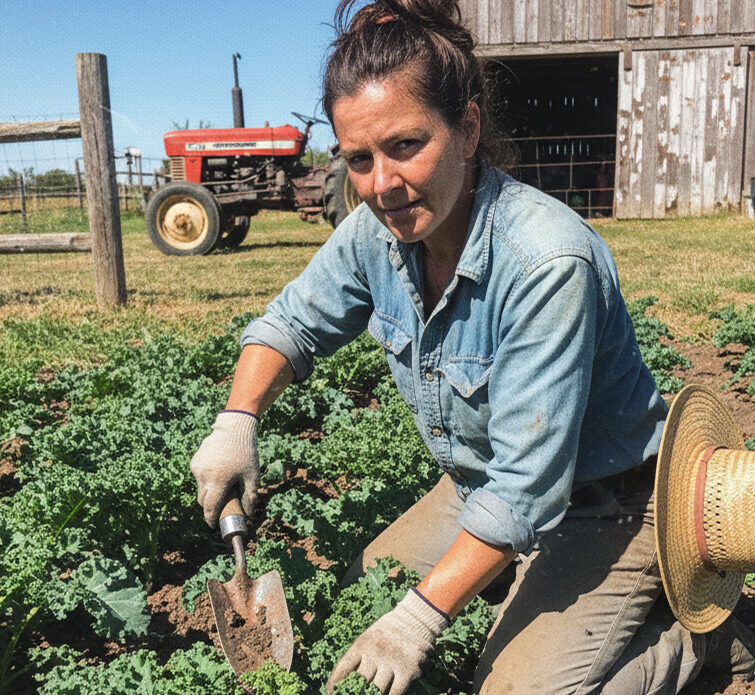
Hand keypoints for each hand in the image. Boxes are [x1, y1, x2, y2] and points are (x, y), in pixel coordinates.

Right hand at [190, 410, 258, 526]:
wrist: (234, 427)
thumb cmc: (245, 452)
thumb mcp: (252, 476)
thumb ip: (250, 497)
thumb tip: (248, 516)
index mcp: (218, 482)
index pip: (209, 508)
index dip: (211, 519)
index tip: (214, 525)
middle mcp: (204, 476)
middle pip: (203, 500)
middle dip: (210, 506)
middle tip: (222, 505)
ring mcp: (197, 468)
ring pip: (200, 488)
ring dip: (209, 491)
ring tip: (223, 483)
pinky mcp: (195, 461)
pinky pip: (199, 477)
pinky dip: (206, 479)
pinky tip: (218, 471)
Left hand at [326, 588, 447, 694]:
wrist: (415, 619)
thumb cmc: (386, 632)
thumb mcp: (367, 638)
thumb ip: (358, 658)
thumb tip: (345, 682)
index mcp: (361, 644)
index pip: (342, 670)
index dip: (334, 686)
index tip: (331, 693)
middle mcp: (375, 653)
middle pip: (359, 684)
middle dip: (353, 693)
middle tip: (352, 694)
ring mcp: (392, 662)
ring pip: (376, 692)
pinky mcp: (408, 670)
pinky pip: (394, 694)